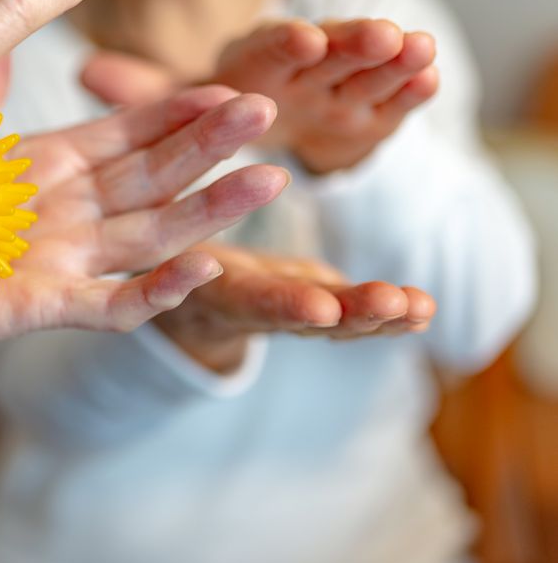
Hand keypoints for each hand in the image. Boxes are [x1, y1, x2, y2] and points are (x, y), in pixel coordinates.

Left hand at [0, 86, 289, 366]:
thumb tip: (1, 44)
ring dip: (208, 209)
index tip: (225, 83)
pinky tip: (200, 266)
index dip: (173, 112)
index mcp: (45, 168)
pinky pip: (111, 303)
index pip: (124, 134)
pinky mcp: (42, 307)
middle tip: (266, 109)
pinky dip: (156, 290)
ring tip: (269, 179)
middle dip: (209, 145)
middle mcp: (65, 213)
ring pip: (149, 233)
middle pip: (152, 176)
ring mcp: (60, 262)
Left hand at [83, 19, 439, 173]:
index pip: (266, 52)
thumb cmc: (216, 116)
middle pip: (326, 54)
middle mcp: (299, 72)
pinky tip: (432, 80)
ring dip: (393, 61)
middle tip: (381, 34)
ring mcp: (339, 92)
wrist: (263, 144)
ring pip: (366, 73)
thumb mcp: (177, 113)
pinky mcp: (370, 117)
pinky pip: (391, 105)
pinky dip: (410, 94)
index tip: (302, 39)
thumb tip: (87, 71)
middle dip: (352, 44)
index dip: (285, 46)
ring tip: (421, 48)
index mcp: (251, 65)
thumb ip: (143, 96)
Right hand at [151, 243, 437, 372]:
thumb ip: (173, 263)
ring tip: (423, 307)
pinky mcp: (316, 308)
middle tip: (392, 303)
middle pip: (311, 321)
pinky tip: (424, 311)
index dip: (289, 305)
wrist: (194, 298)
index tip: (323, 308)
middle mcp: (262, 313)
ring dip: (384, 316)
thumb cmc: (179, 266)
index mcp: (222, 297)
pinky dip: (391, 315)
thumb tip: (137, 238)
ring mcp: (293, 316)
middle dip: (354, 313)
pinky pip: (354, 319)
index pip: (256, 302)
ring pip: (340, 324)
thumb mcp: (168, 262)